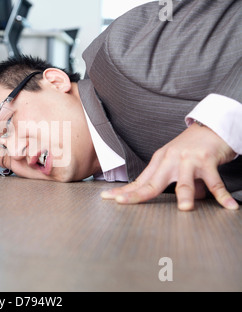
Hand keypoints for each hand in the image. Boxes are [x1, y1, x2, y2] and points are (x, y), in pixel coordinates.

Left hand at [101, 123, 238, 210]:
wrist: (212, 126)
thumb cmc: (191, 148)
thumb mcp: (177, 164)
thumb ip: (174, 183)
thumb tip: (180, 201)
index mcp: (159, 161)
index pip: (139, 181)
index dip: (123, 190)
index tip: (106, 197)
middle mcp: (170, 160)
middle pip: (152, 182)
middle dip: (136, 194)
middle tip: (122, 202)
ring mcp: (188, 159)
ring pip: (184, 182)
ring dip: (186, 195)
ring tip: (185, 209)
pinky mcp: (207, 159)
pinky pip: (215, 181)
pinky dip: (222, 195)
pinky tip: (229, 205)